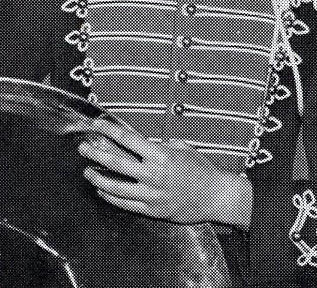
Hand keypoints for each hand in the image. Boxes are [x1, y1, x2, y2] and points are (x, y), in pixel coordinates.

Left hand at [78, 119, 251, 226]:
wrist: (215, 196)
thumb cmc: (201, 170)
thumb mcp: (183, 148)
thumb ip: (162, 145)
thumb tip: (145, 144)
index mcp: (160, 155)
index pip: (128, 139)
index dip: (109, 130)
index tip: (97, 125)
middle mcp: (152, 174)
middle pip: (116, 162)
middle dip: (96, 153)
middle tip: (83, 148)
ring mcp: (151, 194)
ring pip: (115, 187)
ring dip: (98, 178)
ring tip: (87, 172)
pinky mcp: (152, 210)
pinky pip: (125, 204)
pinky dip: (110, 197)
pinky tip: (102, 191)